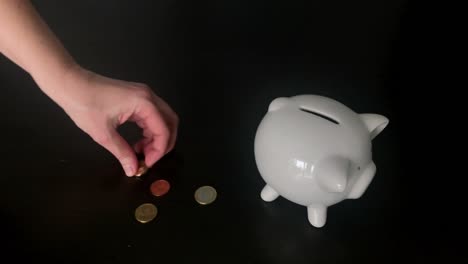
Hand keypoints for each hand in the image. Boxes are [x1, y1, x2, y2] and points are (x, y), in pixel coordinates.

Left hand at [50, 66, 177, 175]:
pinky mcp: (137, 97)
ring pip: (163, 119)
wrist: (70, 84)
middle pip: (170, 122)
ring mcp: (144, 95)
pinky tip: (138, 142)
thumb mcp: (104, 134)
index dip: (159, 150)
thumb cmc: (84, 104)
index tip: (147, 163)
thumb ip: (122, 152)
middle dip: (164, 143)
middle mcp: (148, 96)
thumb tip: (133, 169)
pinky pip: (152, 115)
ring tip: (142, 152)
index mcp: (144, 103)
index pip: (163, 129)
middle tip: (151, 159)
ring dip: (157, 137)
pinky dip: (150, 130)